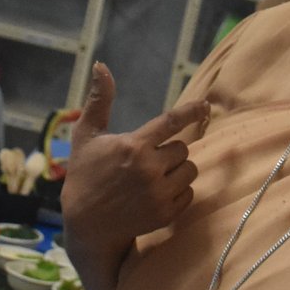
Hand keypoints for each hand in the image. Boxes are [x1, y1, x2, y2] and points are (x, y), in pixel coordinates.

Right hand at [62, 66, 207, 256]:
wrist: (87, 224)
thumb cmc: (85, 174)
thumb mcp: (86, 135)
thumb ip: (99, 100)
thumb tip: (101, 65)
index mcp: (133, 146)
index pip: (171, 122)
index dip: (191, 111)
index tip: (205, 105)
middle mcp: (149, 169)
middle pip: (183, 148)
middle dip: (170, 150)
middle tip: (149, 159)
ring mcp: (159, 194)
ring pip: (189, 170)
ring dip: (177, 170)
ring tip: (153, 176)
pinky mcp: (166, 214)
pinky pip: (189, 193)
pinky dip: (178, 191)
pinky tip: (156, 193)